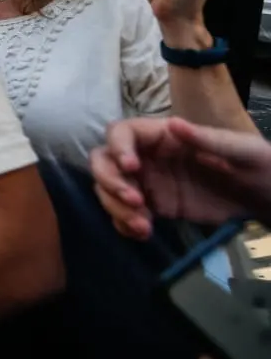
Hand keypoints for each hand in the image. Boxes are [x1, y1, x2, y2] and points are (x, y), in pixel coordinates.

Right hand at [89, 117, 270, 239]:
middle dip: (109, 182)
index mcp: (163, 136)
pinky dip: (124, 224)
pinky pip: (123, 213)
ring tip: (143, 226)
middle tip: (135, 203)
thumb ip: (206, 138)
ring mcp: (148, 183)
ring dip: (116, 208)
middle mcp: (147, 157)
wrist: (269, 199)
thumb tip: (173, 124)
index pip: (122, 132)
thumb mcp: (240, 150)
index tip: (133, 169)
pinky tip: (144, 233)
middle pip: (104, 161)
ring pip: (108, 190)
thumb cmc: (259, 167)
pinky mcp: (154, 207)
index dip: (118, 148)